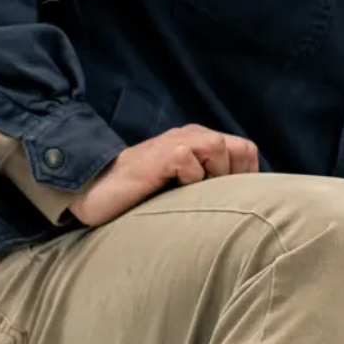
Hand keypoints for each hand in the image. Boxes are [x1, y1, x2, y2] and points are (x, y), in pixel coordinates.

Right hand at [69, 124, 259, 226]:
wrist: (97, 193)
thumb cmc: (141, 198)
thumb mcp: (185, 193)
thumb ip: (211, 189)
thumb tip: (246, 206)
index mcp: (200, 144)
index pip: (246, 152)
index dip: (246, 178)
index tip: (228, 200)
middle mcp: (191, 137)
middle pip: (240, 149)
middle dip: (233, 178)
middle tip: (210, 198)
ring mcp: (176, 142)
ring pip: (219, 147)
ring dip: (213, 177)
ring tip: (190, 193)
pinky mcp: (161, 154)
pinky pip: (190, 161)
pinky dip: (188, 179)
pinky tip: (171, 190)